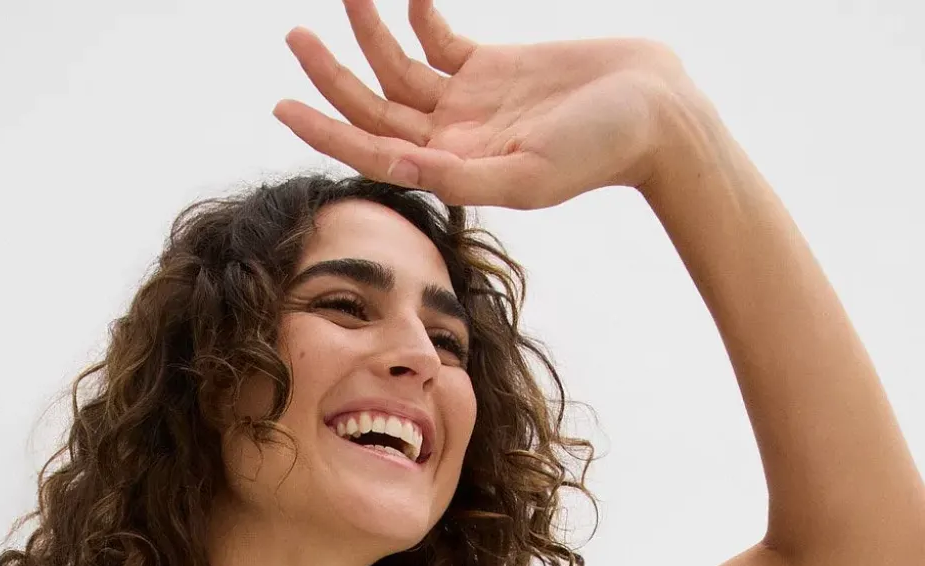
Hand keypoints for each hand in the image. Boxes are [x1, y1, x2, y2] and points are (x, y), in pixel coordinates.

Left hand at [274, 0, 694, 208]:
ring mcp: (468, 104)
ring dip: (369, 34)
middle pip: (374, 107)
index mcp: (453, 171)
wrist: (654, 114)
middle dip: (332, 74)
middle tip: (294, 36)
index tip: (282, 105)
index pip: (372, 152)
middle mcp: (451, 140)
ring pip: (399, 68)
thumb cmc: (599, 152)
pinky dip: (418, 16)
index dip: (325, 130)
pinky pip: (438, 39)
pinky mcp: (490, 68)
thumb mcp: (528, 174)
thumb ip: (464, 177)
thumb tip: (405, 168)